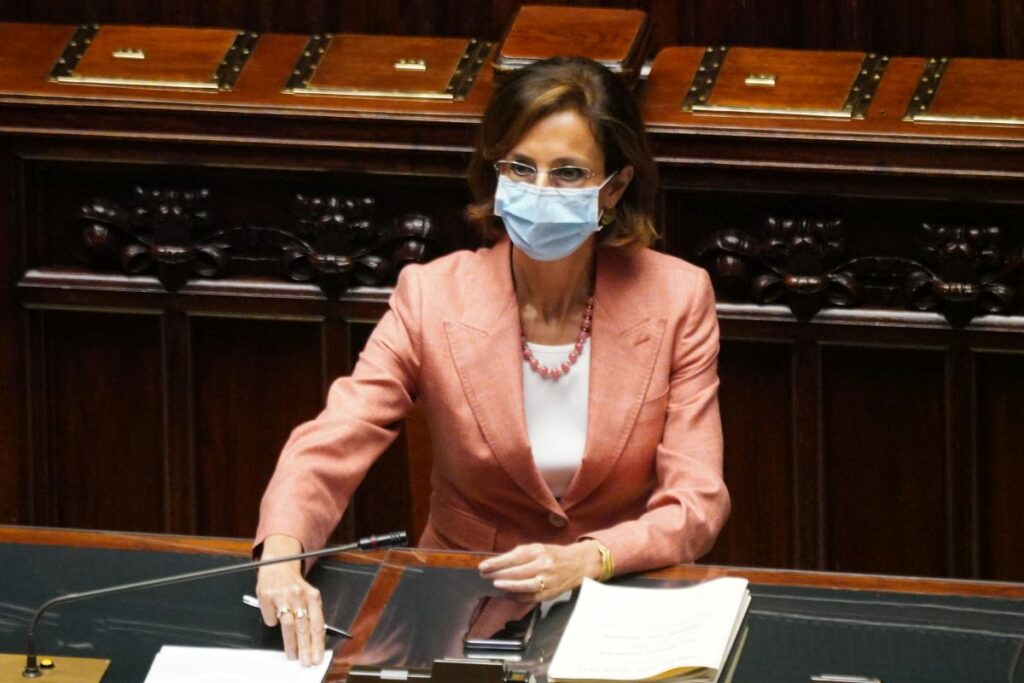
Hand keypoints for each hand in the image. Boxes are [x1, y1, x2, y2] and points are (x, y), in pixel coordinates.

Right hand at [255, 534, 325, 666]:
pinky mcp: (266, 596)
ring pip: (287, 625)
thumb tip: (315, 639)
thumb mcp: (308, 595)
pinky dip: (272, 622)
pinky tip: (274, 621)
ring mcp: (282, 595)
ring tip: (292, 655)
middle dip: (305, 647)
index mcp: (312, 595)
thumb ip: (311, 613)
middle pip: (303, 627)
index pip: (317, 623)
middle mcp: (298, 594)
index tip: (317, 656)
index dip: (317, 642)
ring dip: (290, 643)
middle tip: (306, 661)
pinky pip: (270, 618)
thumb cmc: (294, 584)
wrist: (278, 563)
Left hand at [478, 540, 602, 601]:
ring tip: (496, 585)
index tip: (483, 566)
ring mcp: (548, 580)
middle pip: (517, 571)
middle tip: (485, 576)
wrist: (578, 564)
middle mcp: (544, 565)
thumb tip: (498, 563)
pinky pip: (531, 597)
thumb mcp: (538, 548)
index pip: (513, 557)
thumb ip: (520, 555)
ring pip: (525, 585)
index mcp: (539, 551)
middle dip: (498, 574)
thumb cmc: (554, 555)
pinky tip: (508, 594)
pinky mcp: (551, 593)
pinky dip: (518, 597)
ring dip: (508, 586)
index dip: (496, 563)